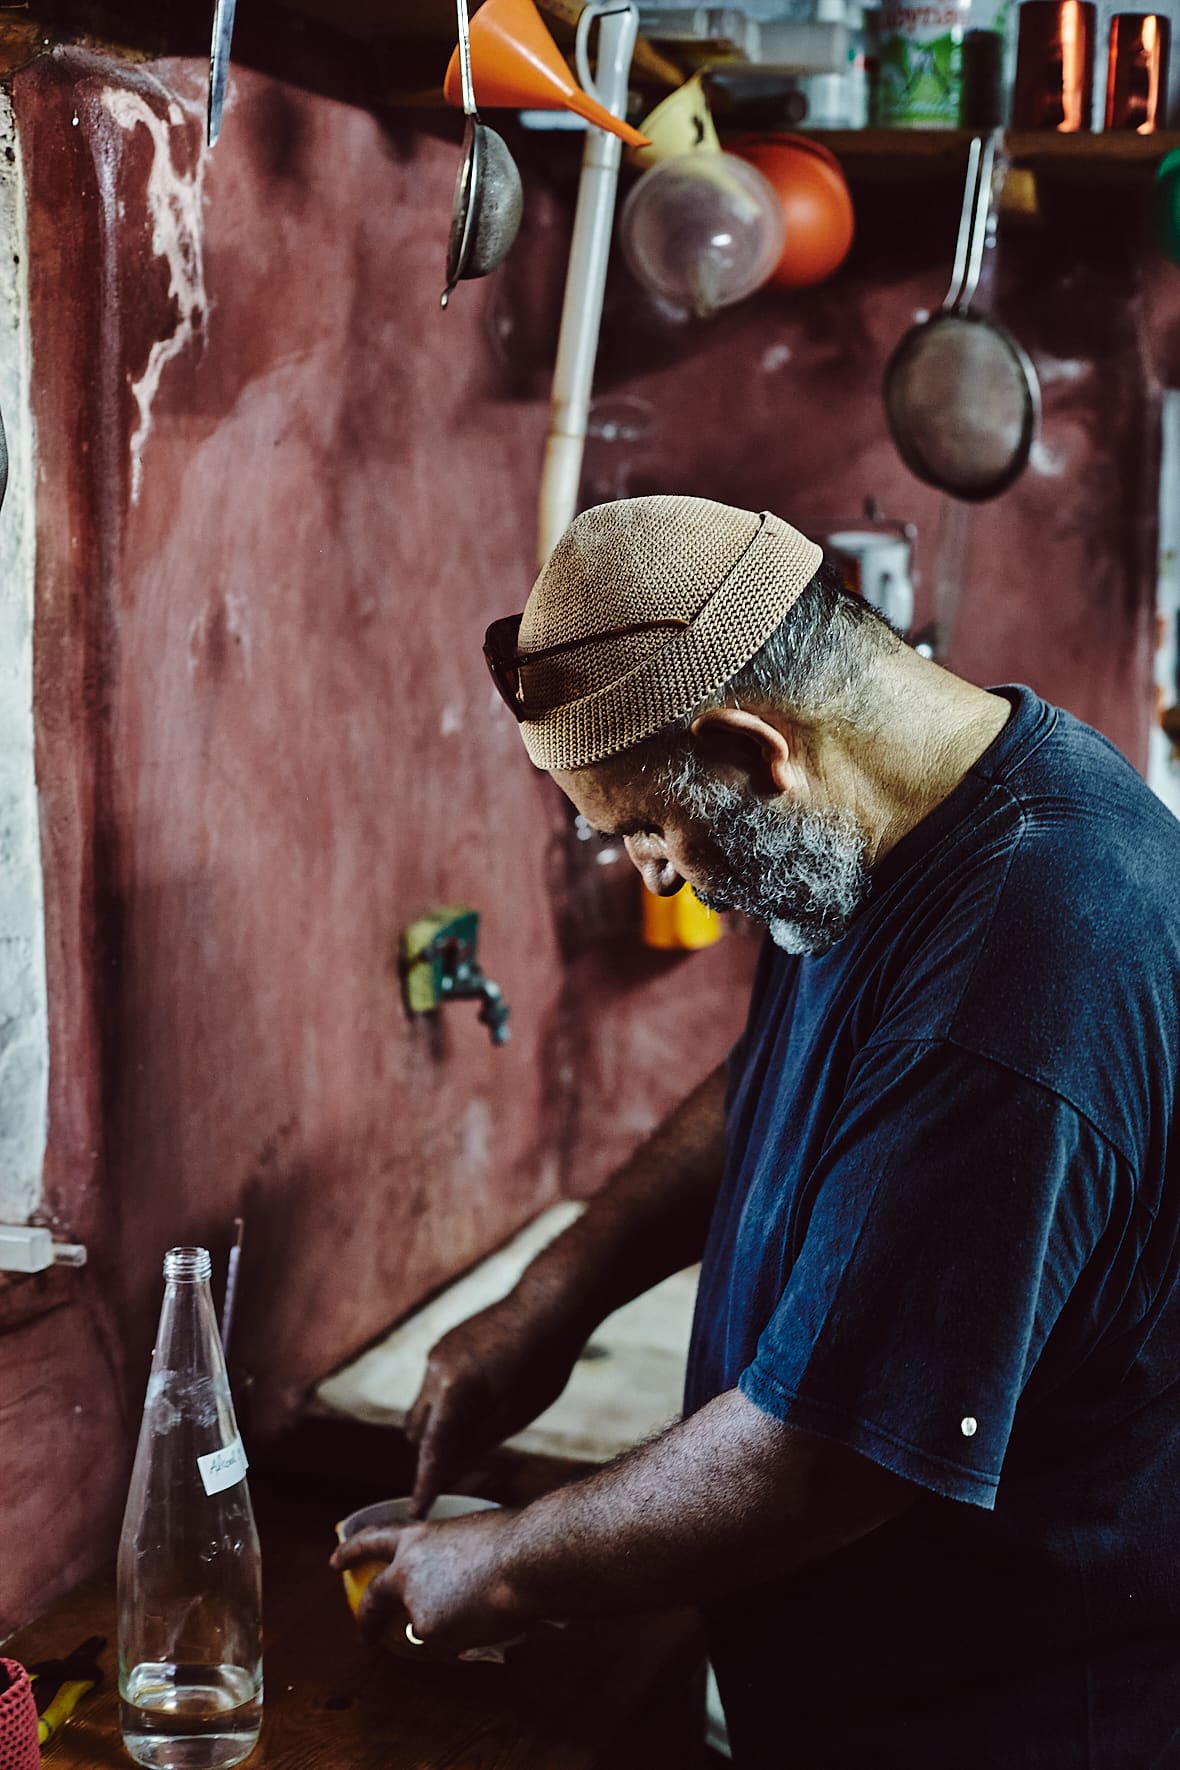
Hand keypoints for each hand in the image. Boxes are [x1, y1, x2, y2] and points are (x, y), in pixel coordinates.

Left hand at [330, 1510, 528, 1654]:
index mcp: (418, 1538)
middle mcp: (407, 1571)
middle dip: (365, 1619)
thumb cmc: (510, 1537)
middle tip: (364, 1633)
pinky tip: (485, 1625)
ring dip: (444, 1627)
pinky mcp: (430, 1633)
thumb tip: (462, 1575)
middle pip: (374, 1598)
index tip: (335, 1561)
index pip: (374, 1539)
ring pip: (423, 1628)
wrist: (521, 1559)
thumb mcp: (471, 1533)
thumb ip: (453, 1554)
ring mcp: (415, 1605)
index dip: (352, 1550)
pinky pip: (446, 1645)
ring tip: (479, 1615)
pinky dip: (463, 1641)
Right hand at [405, 1290, 585, 1514]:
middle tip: (463, 1467)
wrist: (549, 1303)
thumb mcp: (516, 1414)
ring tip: (485, 1423)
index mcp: (454, 1389)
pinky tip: (485, 1396)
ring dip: (441, 1425)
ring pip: (423, 1407)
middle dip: (433, 1451)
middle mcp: (435, 1370)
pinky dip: (448, 1402)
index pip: (432, 1450)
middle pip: (417, 1431)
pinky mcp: (444, 1344)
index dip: (425, 1483)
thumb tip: (448, 1468)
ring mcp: (437, 1353)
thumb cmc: (542, 1362)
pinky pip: (434, 1386)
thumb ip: (477, 1442)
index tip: (417, 1511)